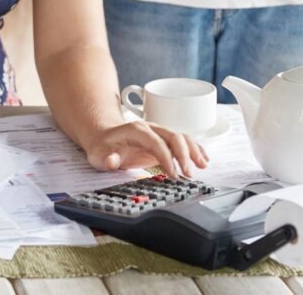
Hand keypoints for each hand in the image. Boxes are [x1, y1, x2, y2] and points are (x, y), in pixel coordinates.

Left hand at [83, 120, 208, 177]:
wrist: (103, 138)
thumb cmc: (102, 147)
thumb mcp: (98, 155)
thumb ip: (106, 159)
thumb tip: (112, 161)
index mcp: (136, 130)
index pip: (157, 142)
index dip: (167, 157)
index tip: (173, 174)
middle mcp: (151, 129)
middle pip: (174, 136)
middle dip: (185, 155)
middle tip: (189, 174)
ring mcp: (159, 134)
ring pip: (182, 138)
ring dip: (194, 151)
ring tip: (203, 166)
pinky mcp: (164, 142)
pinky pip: (183, 142)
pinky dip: (195, 149)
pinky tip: (204, 159)